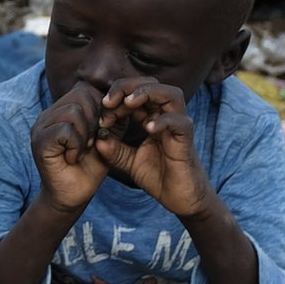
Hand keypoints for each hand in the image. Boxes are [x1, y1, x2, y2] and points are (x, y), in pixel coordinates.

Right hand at [30, 80, 110, 214]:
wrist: (72, 197)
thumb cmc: (89, 168)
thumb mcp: (107, 139)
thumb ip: (113, 120)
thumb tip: (126, 100)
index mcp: (62, 110)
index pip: (85, 89)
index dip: (101, 106)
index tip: (104, 130)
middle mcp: (48, 115)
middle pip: (80, 95)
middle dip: (95, 118)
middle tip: (93, 141)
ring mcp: (40, 127)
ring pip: (73, 111)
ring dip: (86, 133)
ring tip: (83, 149)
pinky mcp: (39, 142)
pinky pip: (65, 130)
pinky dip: (76, 144)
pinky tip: (73, 157)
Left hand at [94, 78, 213, 217]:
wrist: (179, 199)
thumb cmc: (158, 176)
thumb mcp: (127, 162)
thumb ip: (112, 149)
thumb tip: (97, 136)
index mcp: (150, 118)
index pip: (135, 93)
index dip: (116, 96)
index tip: (101, 111)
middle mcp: (165, 117)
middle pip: (152, 84)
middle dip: (128, 87)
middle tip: (108, 102)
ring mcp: (178, 127)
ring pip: (171, 94)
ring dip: (147, 93)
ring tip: (128, 103)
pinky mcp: (187, 141)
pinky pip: (180, 122)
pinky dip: (163, 121)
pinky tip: (147, 128)